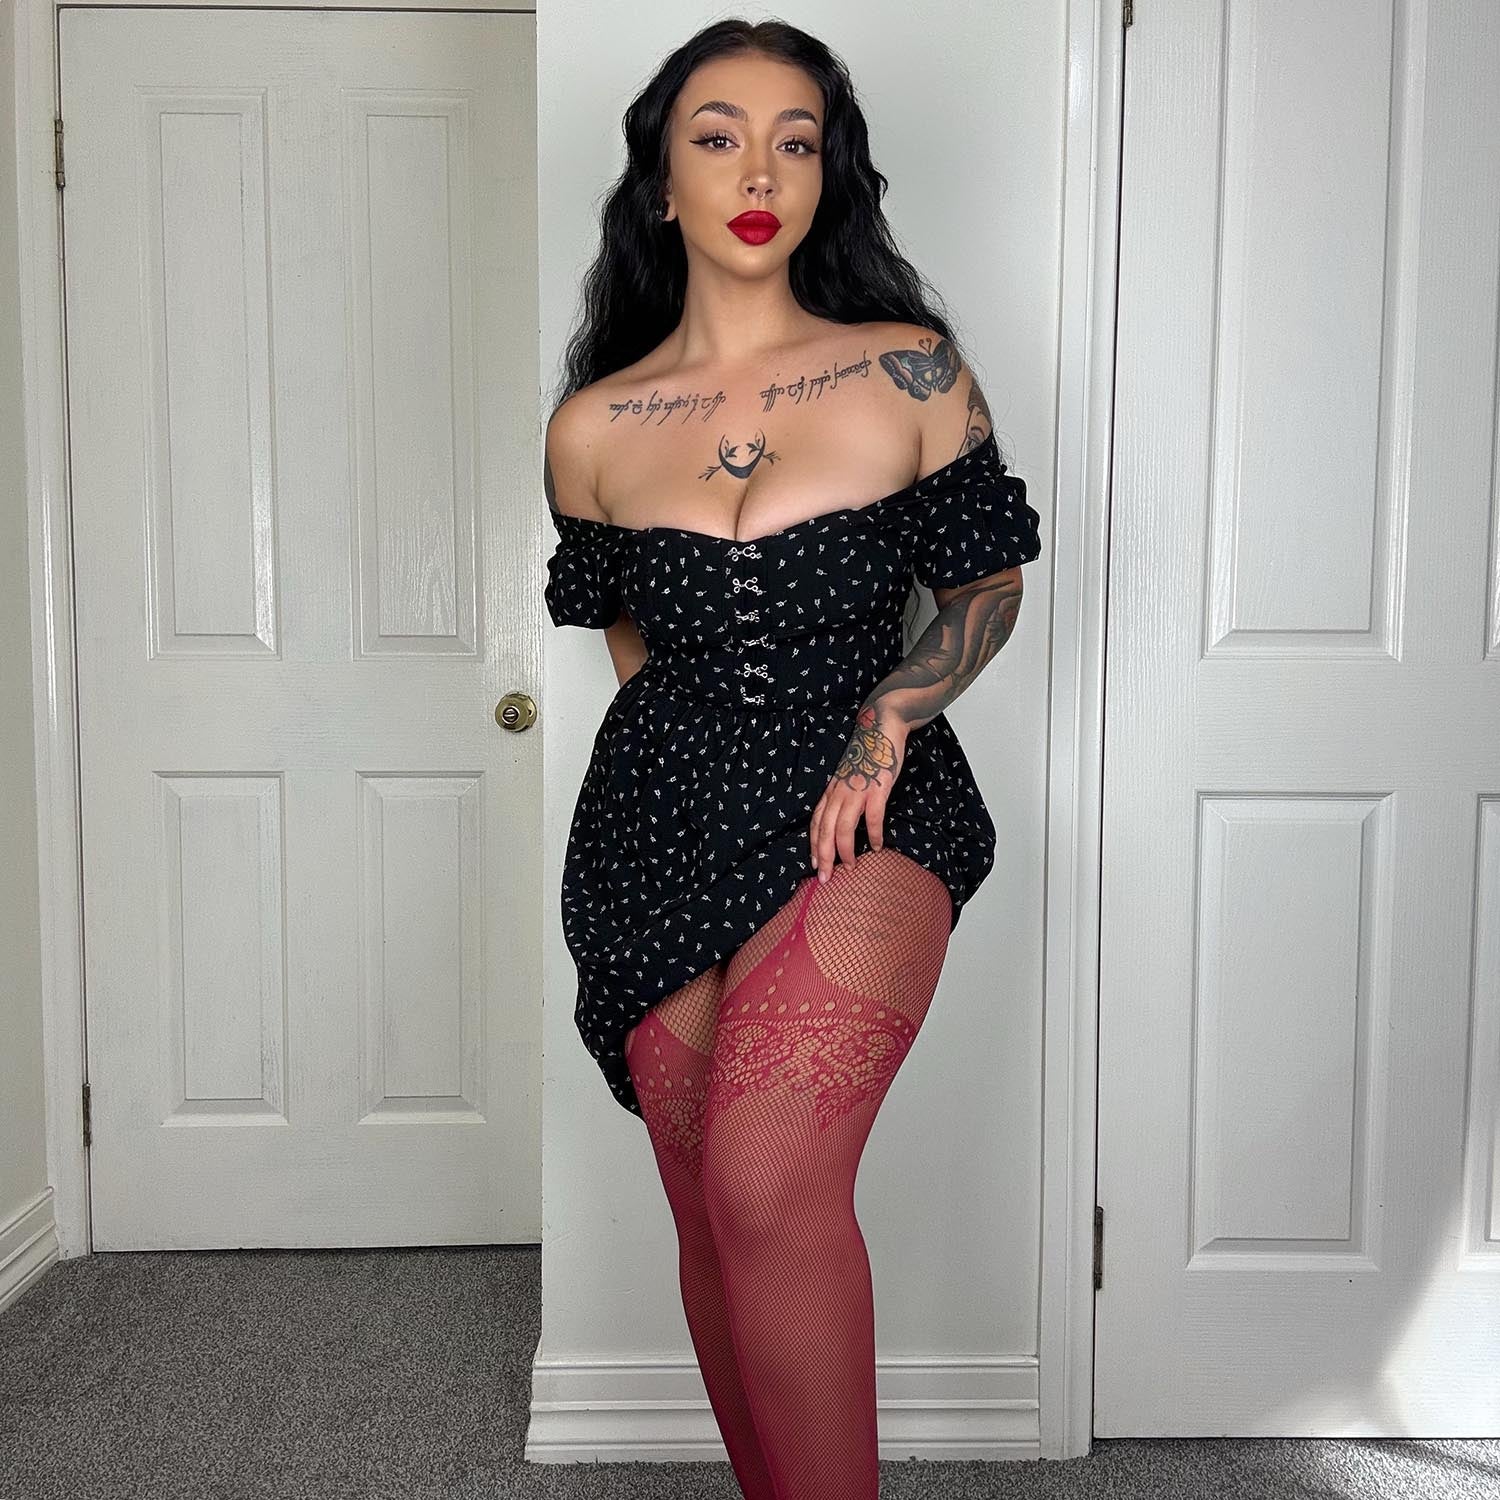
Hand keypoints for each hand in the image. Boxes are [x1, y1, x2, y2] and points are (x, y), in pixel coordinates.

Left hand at [808, 704, 907, 881]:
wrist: (880, 727)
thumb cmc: (866, 756)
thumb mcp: (846, 777)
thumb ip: (842, 797)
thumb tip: (841, 821)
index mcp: (831, 791)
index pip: (816, 823)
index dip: (813, 846)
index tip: (813, 866)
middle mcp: (839, 793)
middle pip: (824, 830)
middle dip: (823, 857)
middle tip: (825, 879)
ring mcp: (857, 791)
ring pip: (843, 827)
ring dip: (845, 851)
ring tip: (849, 868)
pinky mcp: (876, 788)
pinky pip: (872, 817)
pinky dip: (873, 834)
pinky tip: (876, 847)